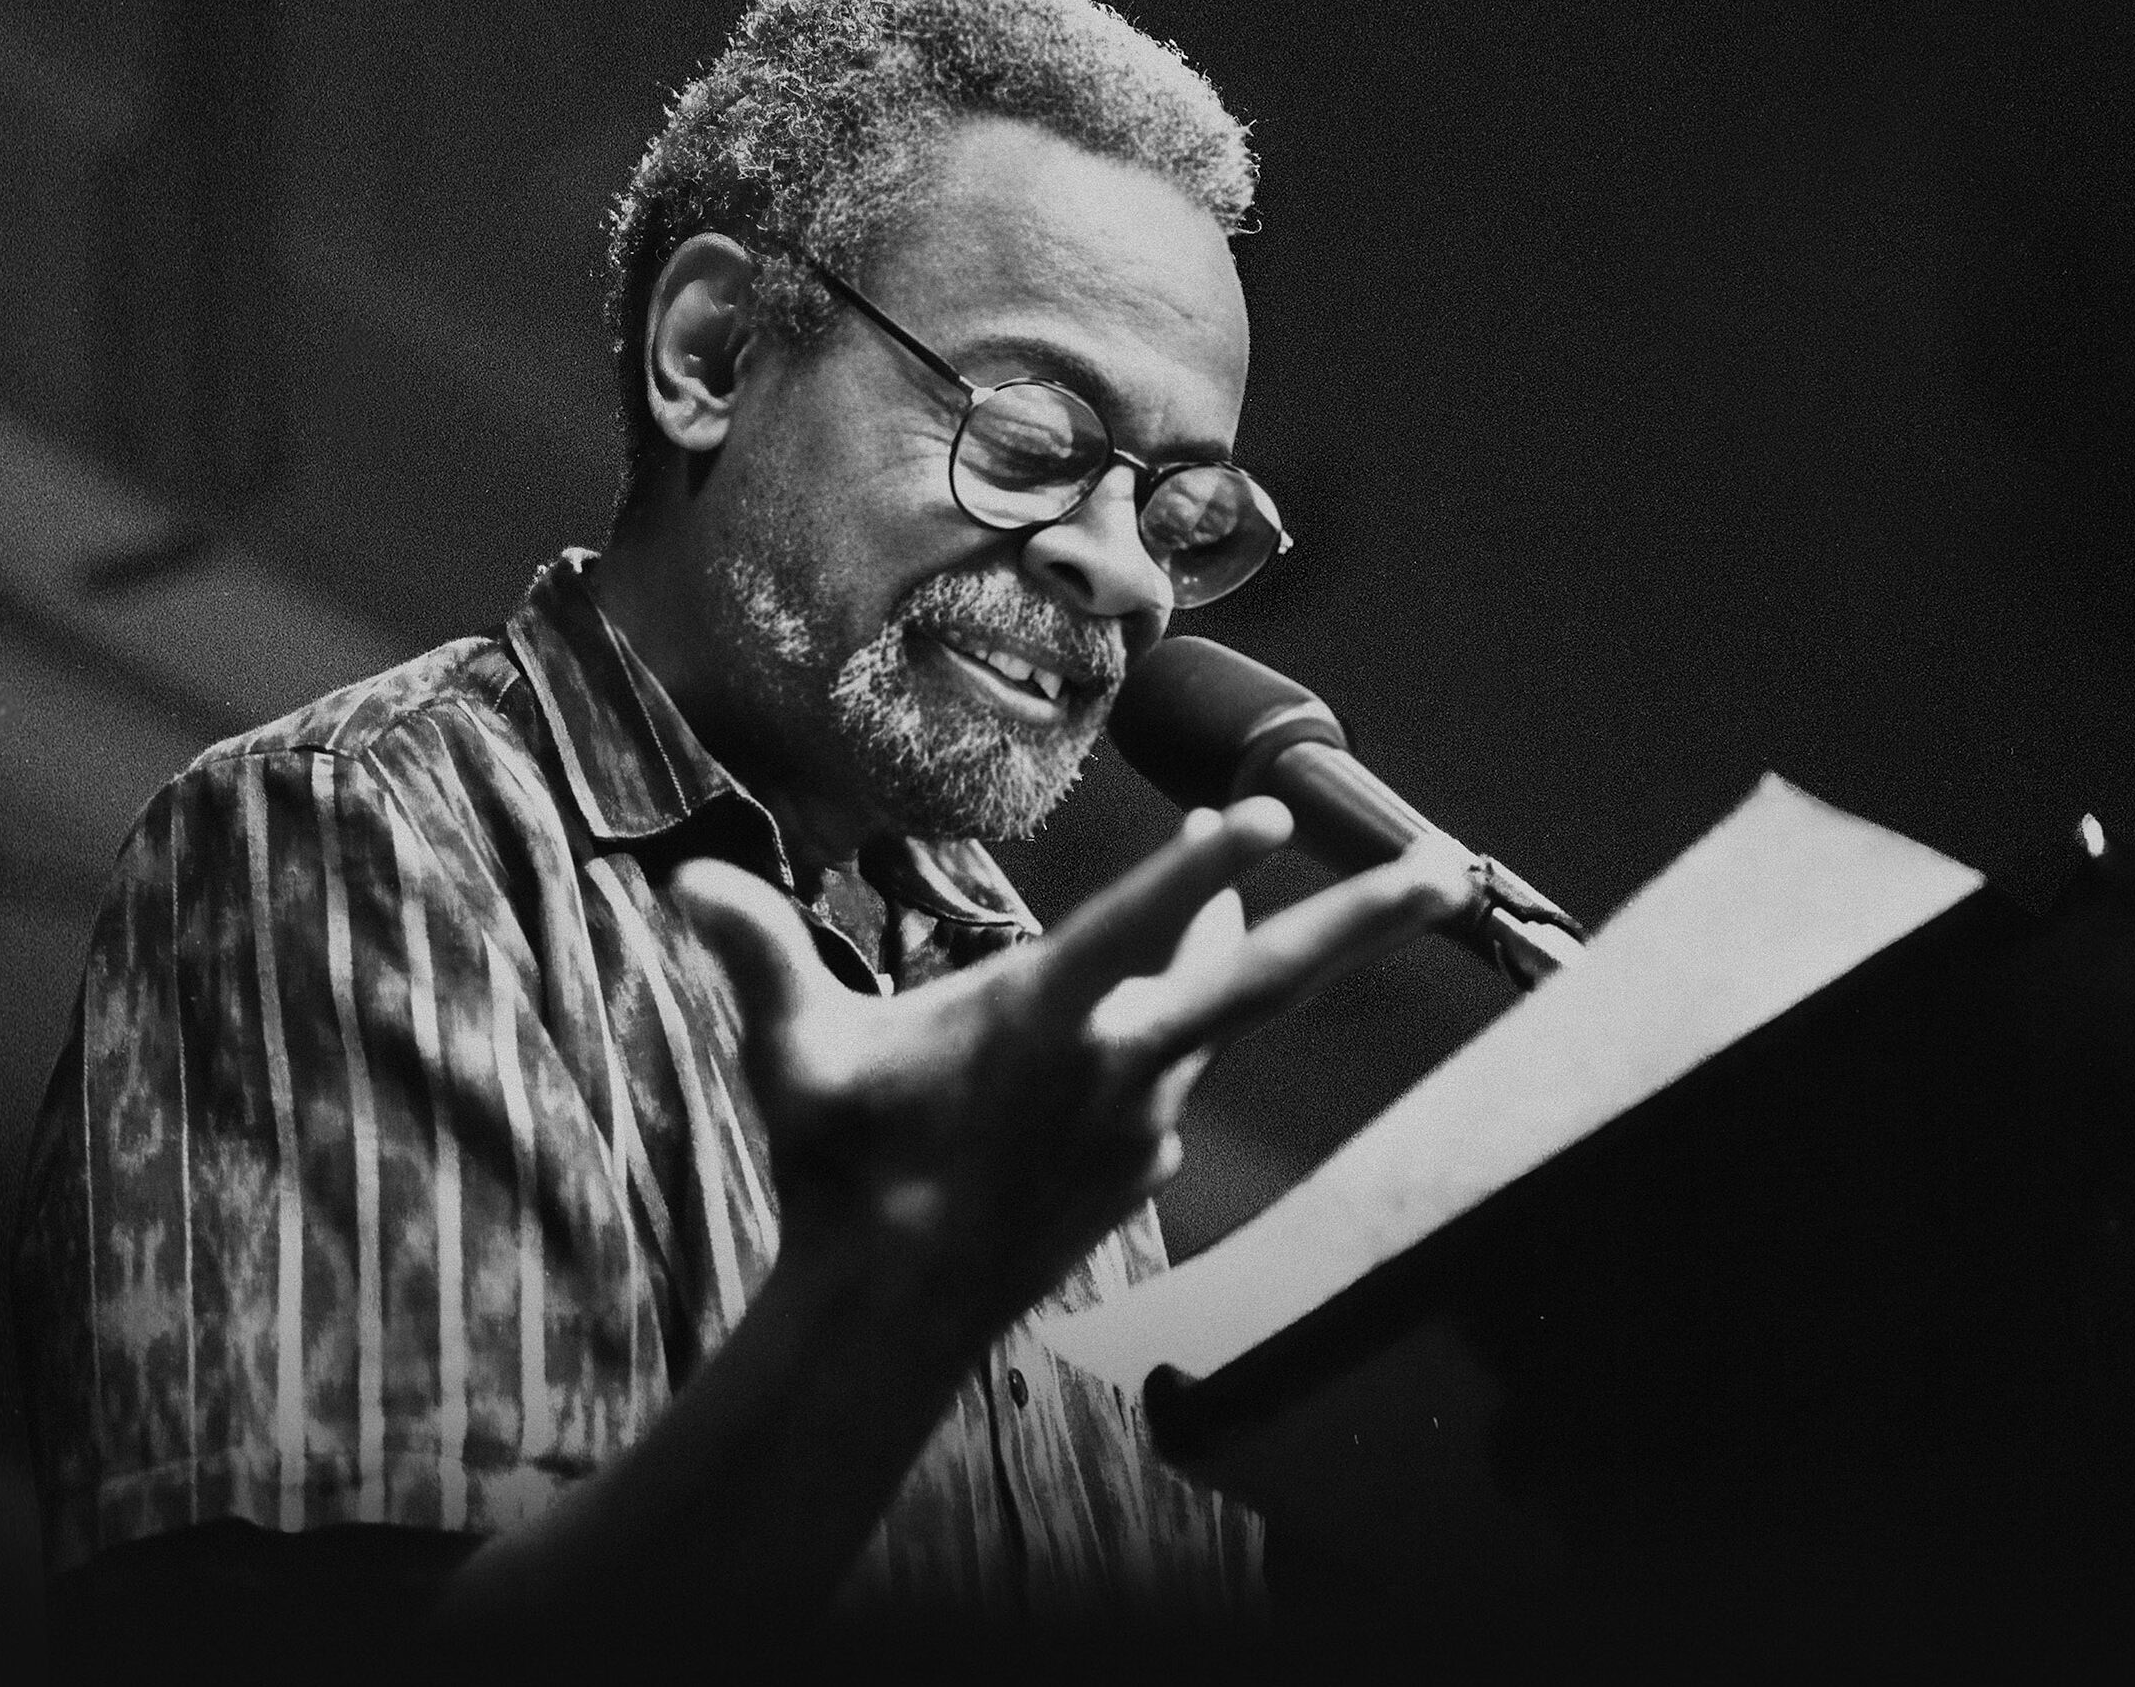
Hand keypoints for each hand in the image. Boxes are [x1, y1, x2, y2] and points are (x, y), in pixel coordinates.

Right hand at [675, 799, 1472, 1341]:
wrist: (892, 1313)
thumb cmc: (843, 1170)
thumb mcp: (793, 1059)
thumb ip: (755, 955)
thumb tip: (684, 881)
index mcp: (1036, 1022)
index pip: (1126, 930)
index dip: (1195, 872)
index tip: (1264, 821)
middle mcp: (1113, 1067)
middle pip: (1260, 984)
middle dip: (1362, 924)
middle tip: (1450, 874)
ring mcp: (1140, 1119)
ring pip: (1212, 1013)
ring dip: (1253, 952)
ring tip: (1285, 890)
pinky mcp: (1142, 1160)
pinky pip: (1166, 1075)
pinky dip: (1162, 1037)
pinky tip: (1120, 1038)